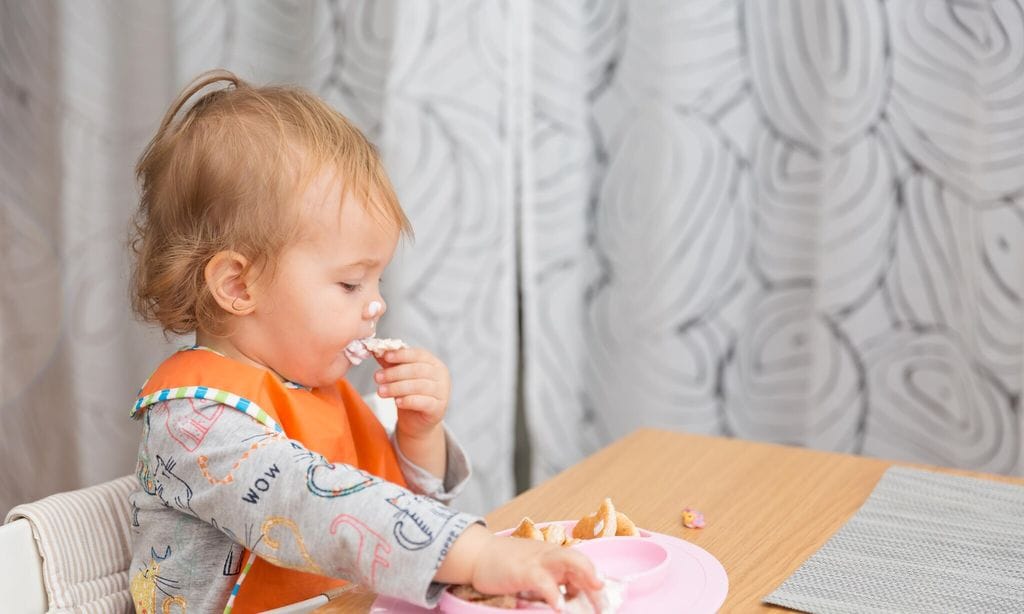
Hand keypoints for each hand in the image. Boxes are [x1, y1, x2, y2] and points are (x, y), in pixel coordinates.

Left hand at [374, 347, 450, 440]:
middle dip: (395, 373)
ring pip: (419, 386)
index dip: (402, 355)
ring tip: (381, 391)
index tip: (385, 357)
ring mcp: (442, 392)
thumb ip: (390, 363)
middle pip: (417, 370)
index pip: (419, 354)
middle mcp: (441, 376)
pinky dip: (409, 401)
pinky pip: (424, 402)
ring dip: (397, 387)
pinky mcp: (438, 408)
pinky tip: (397, 402)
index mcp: (433, 363)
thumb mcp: (399, 377)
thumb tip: (374, 350)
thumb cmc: (409, 394)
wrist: (416, 421)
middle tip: (377, 377)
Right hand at [470, 533, 603, 609]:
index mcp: (553, 556)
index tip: (604, 599)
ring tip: (597, 589)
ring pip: (568, 561)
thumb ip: (552, 582)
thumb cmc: (506, 565)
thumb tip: (570, 599)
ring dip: (585, 575)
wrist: (478, 554)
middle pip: (579, 560)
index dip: (594, 580)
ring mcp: (538, 561)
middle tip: (605, 596)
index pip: (580, 565)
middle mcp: (550, 555)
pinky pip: (543, 581)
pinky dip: (553, 593)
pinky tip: (560, 607)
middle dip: (594, 576)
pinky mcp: (524, 571)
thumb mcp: (533, 572)